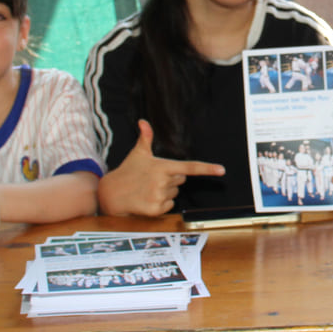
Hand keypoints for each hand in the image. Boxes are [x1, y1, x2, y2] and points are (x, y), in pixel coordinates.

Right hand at [97, 119, 225, 216]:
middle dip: (170, 180)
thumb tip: (143, 121)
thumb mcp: (138, 154)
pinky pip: (169, 206)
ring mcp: (159, 196)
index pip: (189, 167)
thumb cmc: (127, 171)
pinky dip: (161, 204)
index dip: (207, 168)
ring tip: (147, 189)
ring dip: (165, 192)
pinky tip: (147, 199)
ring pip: (174, 194)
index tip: (222, 170)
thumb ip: (146, 138)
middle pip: (180, 181)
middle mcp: (163, 182)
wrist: (111, 194)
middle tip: (153, 178)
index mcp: (163, 167)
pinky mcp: (155, 210)